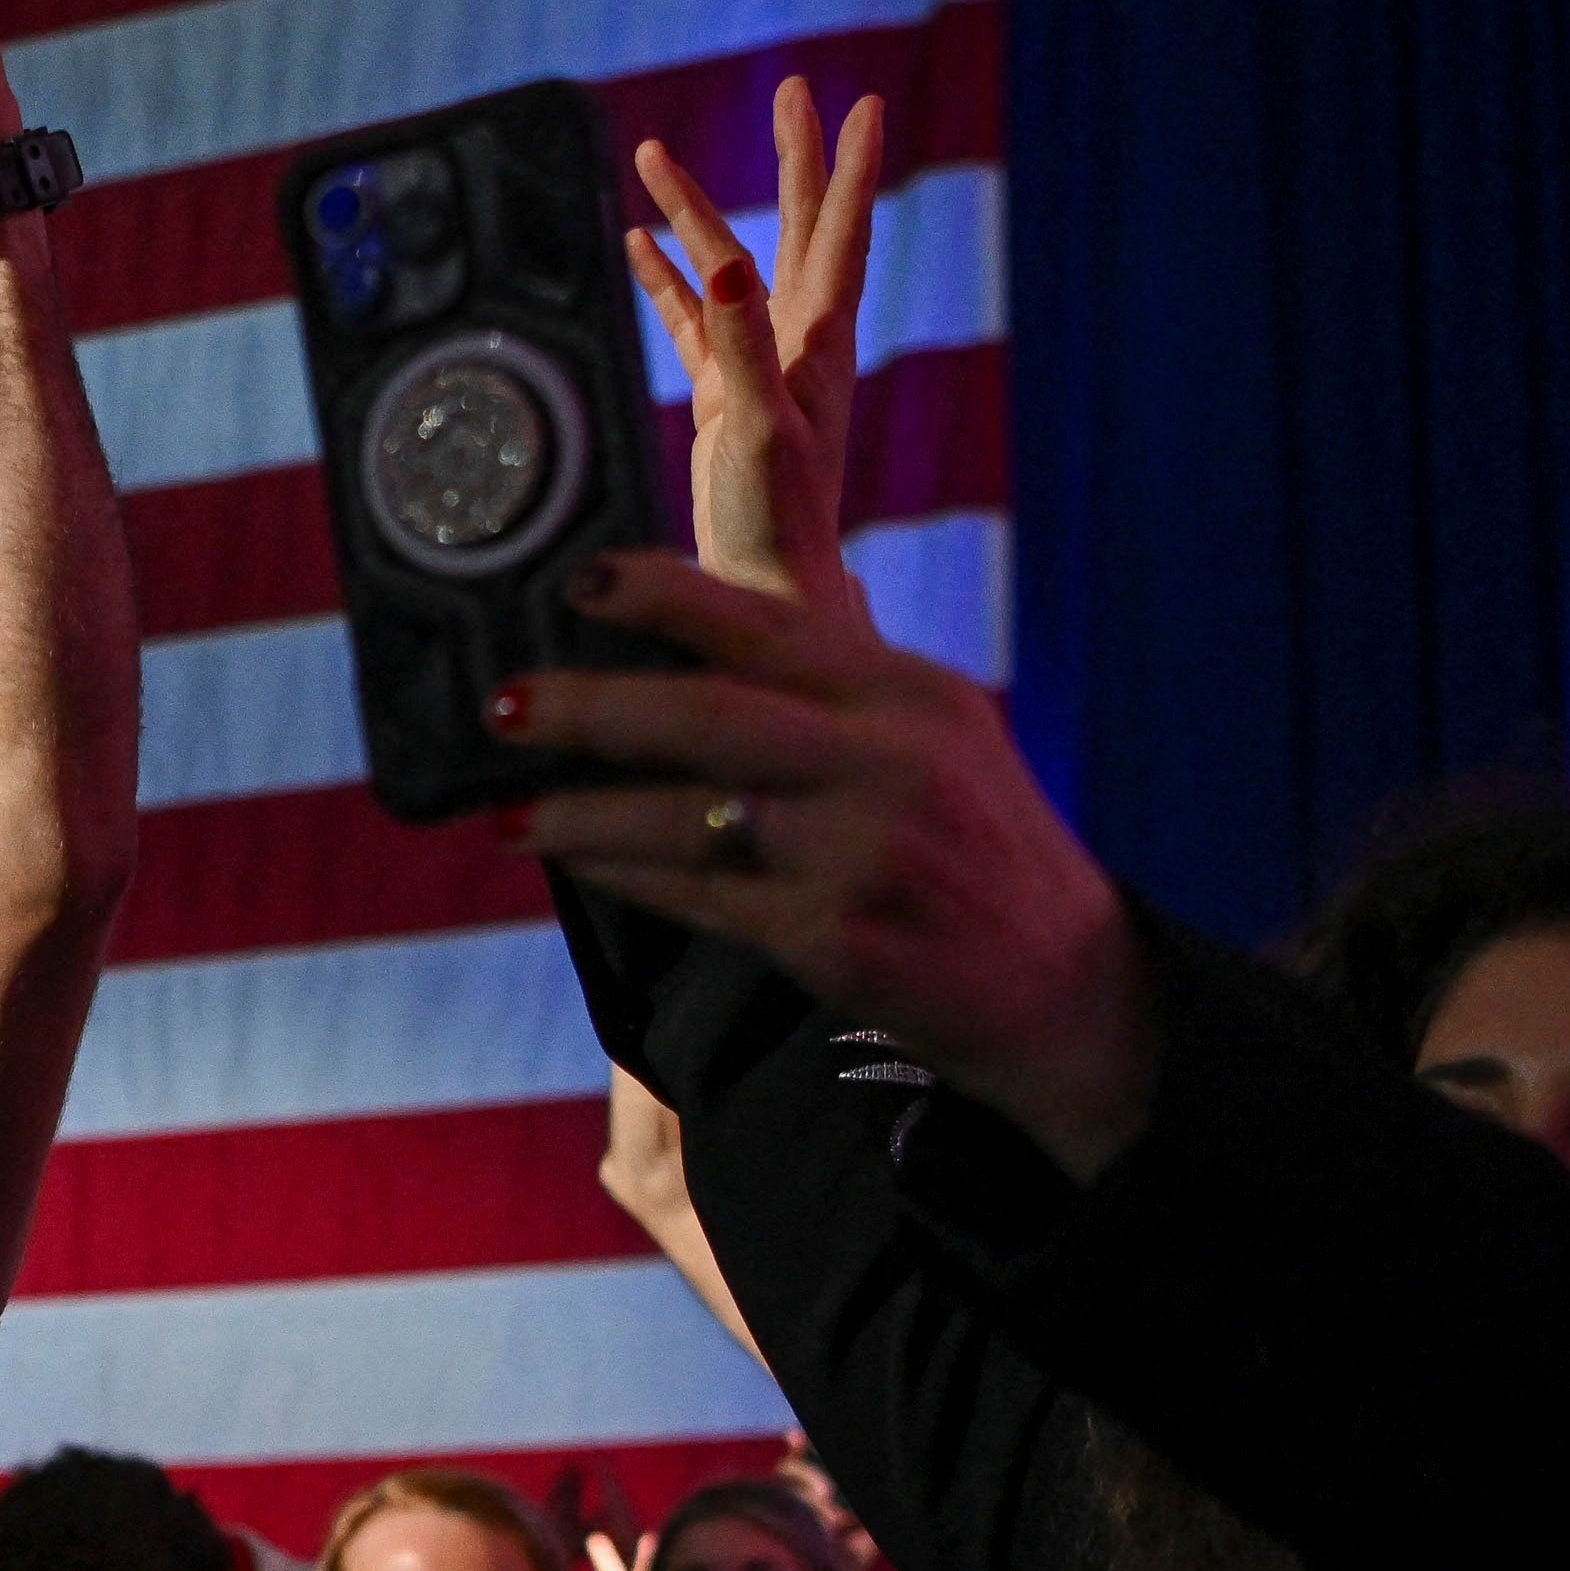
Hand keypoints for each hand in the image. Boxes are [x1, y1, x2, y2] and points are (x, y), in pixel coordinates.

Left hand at [498, 102, 1149, 1172]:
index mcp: (905, 693)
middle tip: (501, 704)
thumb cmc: (971, 849)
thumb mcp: (931, 736)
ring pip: (685, 817)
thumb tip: (674, 651)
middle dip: (591, 707)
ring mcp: (859, 855)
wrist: (1068, 990)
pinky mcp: (835, 941)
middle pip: (708, 714)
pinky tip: (575, 862)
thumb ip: (826, 689)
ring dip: (581, 813)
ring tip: (506, 812)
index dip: (663, 594)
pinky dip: (624, 876)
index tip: (579, 580)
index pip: (768, 623)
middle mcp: (886, 762)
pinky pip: (698, 898)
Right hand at [627, 76, 883, 600]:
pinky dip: (666, 280)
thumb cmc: (774, 521)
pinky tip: (637, 248)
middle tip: (791, 90)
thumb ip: (744, 346)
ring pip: (726, 266)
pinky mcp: (721, 398)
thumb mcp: (760, 427)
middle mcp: (796, 344)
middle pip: (794, 228)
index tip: (858, 103)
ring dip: (695, 213)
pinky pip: (691, 319)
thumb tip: (726, 265)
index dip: (848, 168)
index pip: (838, 234)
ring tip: (653, 158)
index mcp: (818, 342)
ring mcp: (758, 367)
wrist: (765, 593)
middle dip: (791, 158)